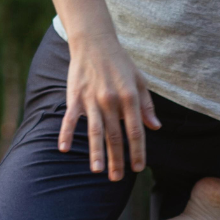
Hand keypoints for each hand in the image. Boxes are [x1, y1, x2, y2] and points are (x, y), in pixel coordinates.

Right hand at [59, 31, 160, 180]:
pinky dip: (65, 133)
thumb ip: (146, 106)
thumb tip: (155, 128)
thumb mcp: (139, 81)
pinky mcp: (75, 96)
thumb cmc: (120, 63)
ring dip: (96, 153)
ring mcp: (92, 99)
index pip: (136, 132)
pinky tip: (63, 149)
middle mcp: (111, 101)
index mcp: (129, 98)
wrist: (94, 40)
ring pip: (95, 131)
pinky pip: (70, 118)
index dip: (138, 152)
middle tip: (117, 179)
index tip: (138, 168)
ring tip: (98, 171)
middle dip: (117, 160)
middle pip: (115, 137)